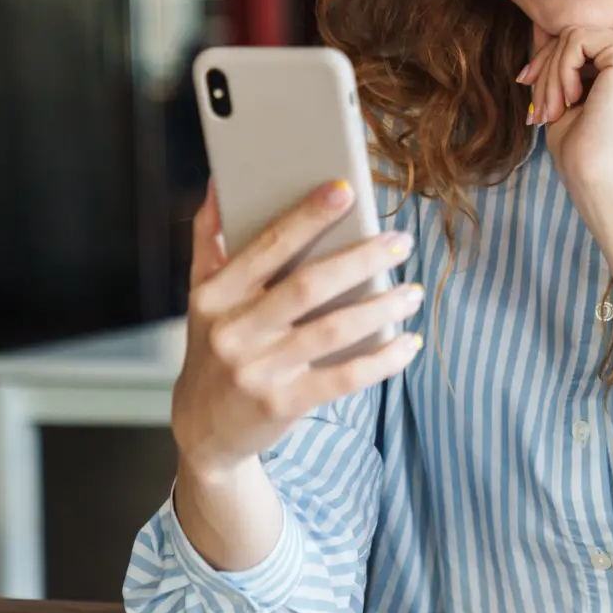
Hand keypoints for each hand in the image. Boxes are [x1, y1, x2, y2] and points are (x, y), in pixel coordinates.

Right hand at [170, 181, 424, 478]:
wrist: (202, 430)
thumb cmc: (213, 348)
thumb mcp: (200, 296)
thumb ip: (208, 239)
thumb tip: (217, 182)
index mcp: (215, 295)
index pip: (268, 246)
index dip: (307, 216)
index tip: (345, 190)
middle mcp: (233, 330)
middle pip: (308, 286)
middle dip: (361, 259)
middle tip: (400, 242)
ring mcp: (258, 370)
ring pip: (333, 330)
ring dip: (380, 308)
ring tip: (412, 292)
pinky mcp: (282, 403)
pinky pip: (344, 378)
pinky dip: (382, 360)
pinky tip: (407, 343)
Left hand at [519, 25, 612, 197]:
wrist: (600, 180)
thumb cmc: (585, 144)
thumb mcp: (569, 88)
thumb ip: (562, 54)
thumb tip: (538, 23)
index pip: (586, 38)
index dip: (552, 62)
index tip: (532, 89)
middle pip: (578, 33)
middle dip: (547, 70)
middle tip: (540, 111)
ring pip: (572, 35)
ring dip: (550, 77)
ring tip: (553, 112)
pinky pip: (574, 40)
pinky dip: (559, 73)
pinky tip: (572, 102)